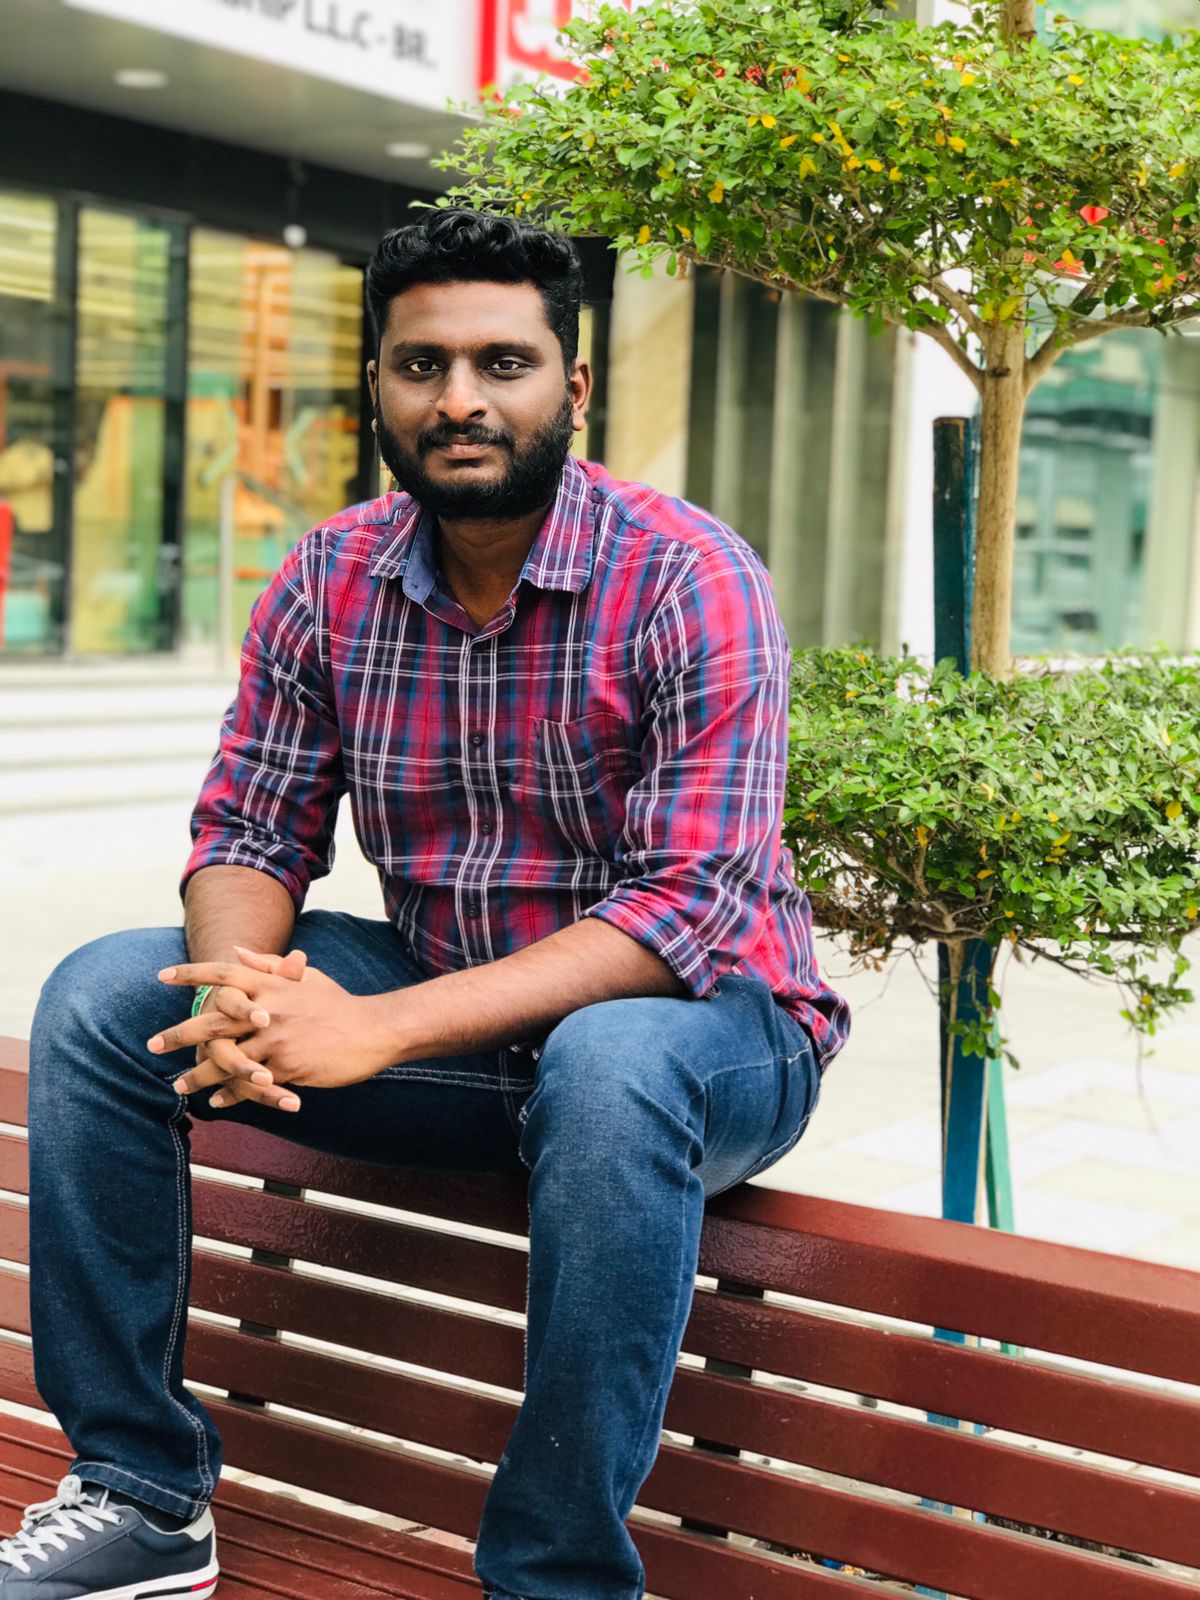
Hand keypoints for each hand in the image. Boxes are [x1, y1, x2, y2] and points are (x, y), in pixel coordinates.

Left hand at [156, 953, 396, 1104]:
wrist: (372, 1030)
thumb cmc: (337, 1003)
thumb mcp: (306, 977)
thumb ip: (269, 965)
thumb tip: (237, 951)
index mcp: (272, 984)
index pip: (224, 974)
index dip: (192, 974)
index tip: (162, 976)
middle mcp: (269, 1009)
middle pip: (213, 1020)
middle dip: (179, 1034)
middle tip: (152, 1044)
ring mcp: (277, 1040)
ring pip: (226, 1059)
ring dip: (199, 1075)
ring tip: (179, 1086)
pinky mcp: (288, 1067)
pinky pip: (251, 1083)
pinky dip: (232, 1093)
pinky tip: (218, 1101)